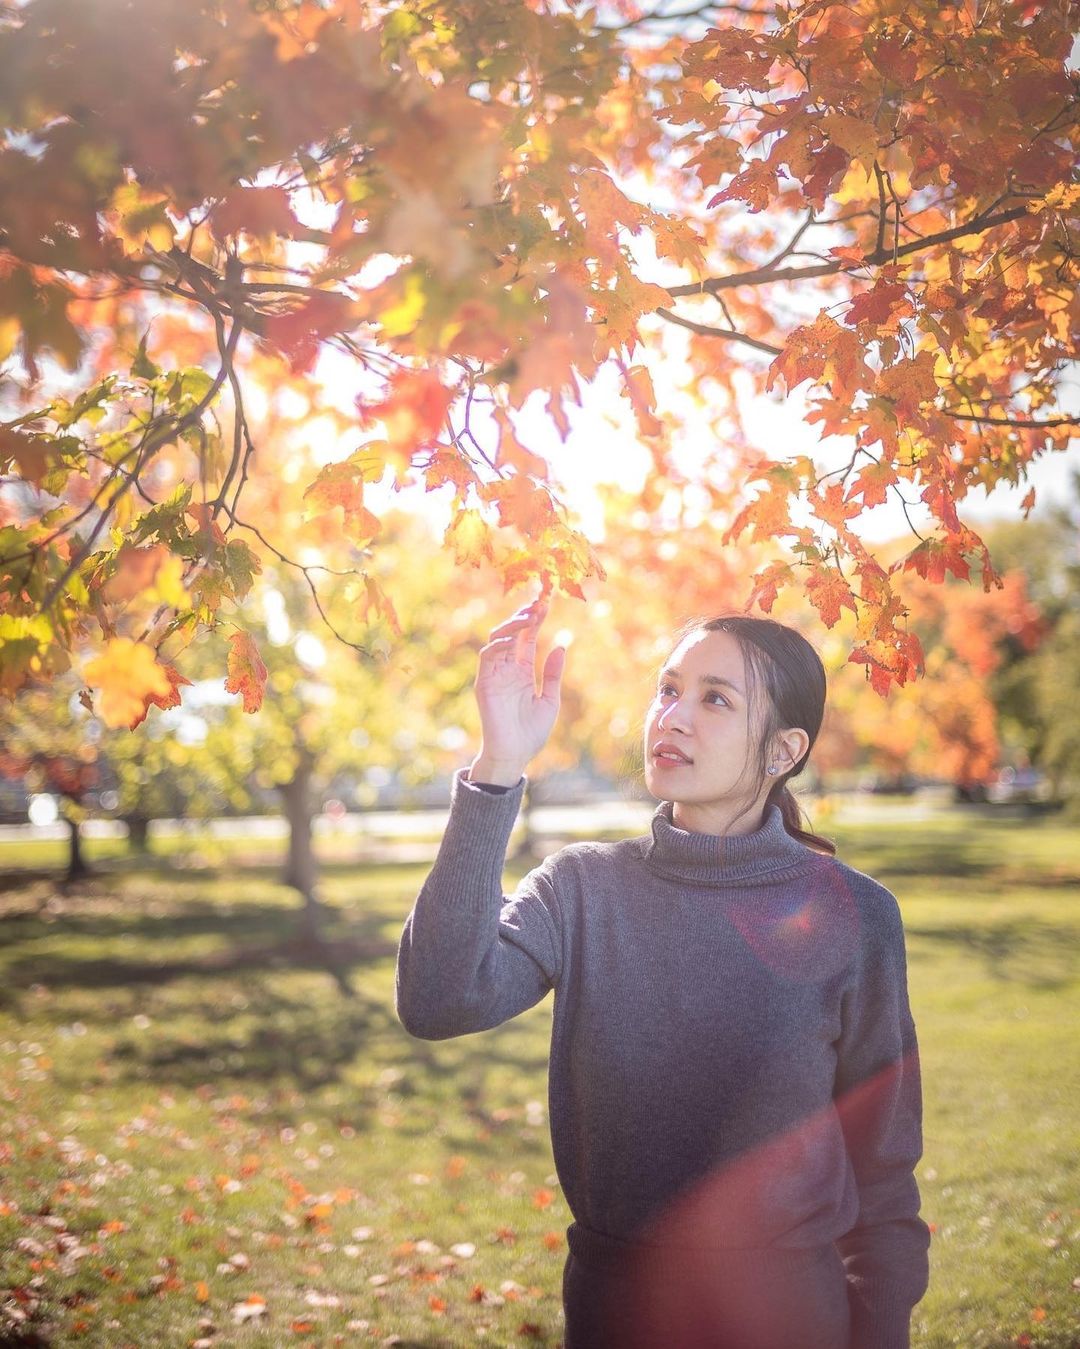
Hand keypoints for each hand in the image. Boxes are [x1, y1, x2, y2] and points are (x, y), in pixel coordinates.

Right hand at [469, 598, 566, 785]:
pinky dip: (497, 645)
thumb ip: (553, 674)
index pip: (527, 638)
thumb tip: (561, 645)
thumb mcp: (550, 700)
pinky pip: (486, 657)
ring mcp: (494, 674)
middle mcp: (507, 669)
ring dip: (512, 625)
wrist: (514, 755)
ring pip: (498, 639)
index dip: (536, 620)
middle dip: (525, 616)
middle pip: (513, 633)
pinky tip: (511, 640)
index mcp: (523, 671)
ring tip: (529, 616)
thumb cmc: (531, 732)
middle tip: (539, 603)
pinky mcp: (484, 683)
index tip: (547, 602)